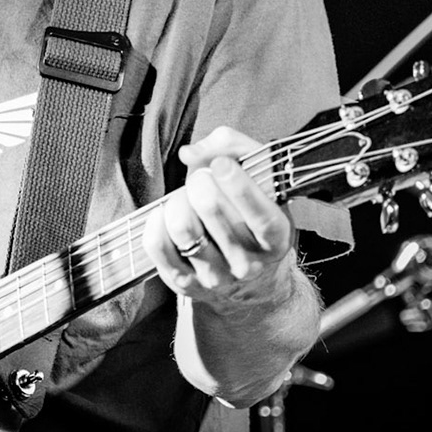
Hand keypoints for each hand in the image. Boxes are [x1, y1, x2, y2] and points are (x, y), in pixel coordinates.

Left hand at [145, 125, 296, 304]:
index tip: (221, 164)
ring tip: (186, 199)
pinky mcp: (186, 283)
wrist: (253, 281)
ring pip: (182, 228)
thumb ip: (233, 148)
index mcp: (276, 238)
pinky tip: (166, 214)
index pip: (260, 216)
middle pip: (211, 209)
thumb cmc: (251, 216)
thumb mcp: (261, 179)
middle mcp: (249, 262)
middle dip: (200, 182)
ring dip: (177, 201)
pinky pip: (158, 245)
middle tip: (202, 179)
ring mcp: (217, 277)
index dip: (238, 186)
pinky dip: (155, 221)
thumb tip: (191, 154)